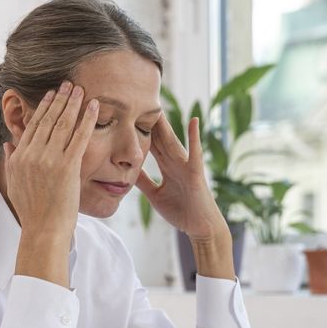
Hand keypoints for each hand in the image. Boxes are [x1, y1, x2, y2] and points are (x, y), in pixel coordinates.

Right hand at [3, 82, 98, 241]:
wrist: (43, 230)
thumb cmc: (32, 212)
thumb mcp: (14, 184)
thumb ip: (11, 161)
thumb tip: (8, 144)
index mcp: (19, 158)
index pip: (32, 125)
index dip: (43, 107)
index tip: (51, 94)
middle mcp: (32, 155)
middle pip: (47, 120)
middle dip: (59, 99)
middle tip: (68, 84)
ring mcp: (50, 160)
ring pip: (63, 124)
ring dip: (73, 104)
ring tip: (80, 89)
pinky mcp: (67, 167)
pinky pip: (80, 137)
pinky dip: (88, 119)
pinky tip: (94, 106)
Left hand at [137, 115, 228, 241]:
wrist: (199, 227)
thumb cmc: (181, 211)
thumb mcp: (155, 195)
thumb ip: (143, 181)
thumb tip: (128, 171)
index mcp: (166, 166)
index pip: (151, 144)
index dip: (140, 130)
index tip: (127, 115)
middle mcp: (176, 161)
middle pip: (159, 137)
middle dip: (149, 120)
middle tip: (137, 100)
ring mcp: (186, 165)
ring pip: (172, 141)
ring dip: (165, 124)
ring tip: (157, 105)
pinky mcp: (195, 172)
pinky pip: (194, 152)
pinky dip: (194, 137)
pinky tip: (193, 120)